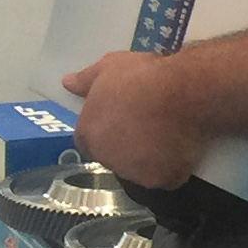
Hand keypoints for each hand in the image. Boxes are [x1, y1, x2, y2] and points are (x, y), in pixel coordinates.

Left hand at [63, 50, 208, 189]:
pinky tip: (180, 148)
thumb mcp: (108, 67)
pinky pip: (165, 176)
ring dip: (147, 158)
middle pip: (114, 157)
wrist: (181, 91)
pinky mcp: (162, 180)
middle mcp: (107, 159)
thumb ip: (85, 80)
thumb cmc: (141, 76)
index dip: (106, 130)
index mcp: (89, 135)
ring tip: (165, 133)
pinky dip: (172, 166)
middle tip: (145, 123)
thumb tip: (66, 83)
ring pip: (139, 169)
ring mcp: (135, 173)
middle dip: (125, 145)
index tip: (123, 118)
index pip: (90, 141)